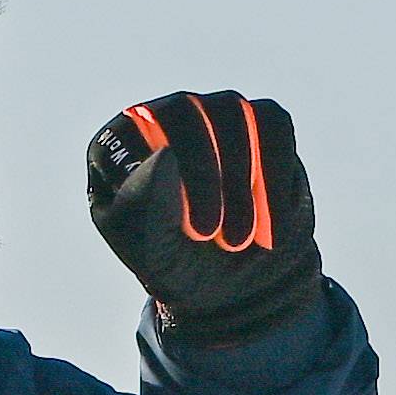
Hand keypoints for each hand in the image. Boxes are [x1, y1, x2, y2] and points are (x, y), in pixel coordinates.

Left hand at [85, 91, 324, 336]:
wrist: (232, 283)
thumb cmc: (176, 263)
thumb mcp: (148, 248)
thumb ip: (144, 203)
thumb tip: (167, 152)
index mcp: (119, 143)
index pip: (138, 125)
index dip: (177, 175)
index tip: (201, 231)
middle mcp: (162, 117)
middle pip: (185, 111)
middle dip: (211, 174)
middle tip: (229, 239)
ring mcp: (210, 114)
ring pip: (231, 112)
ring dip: (243, 180)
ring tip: (244, 239)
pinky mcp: (257, 122)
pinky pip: (272, 122)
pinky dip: (276, 173)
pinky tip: (273, 224)